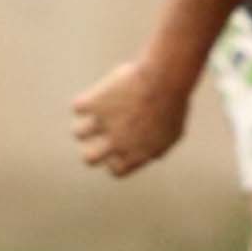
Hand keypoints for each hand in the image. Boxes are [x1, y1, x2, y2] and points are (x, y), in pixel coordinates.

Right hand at [71, 61, 190, 175]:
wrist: (164, 80)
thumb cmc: (173, 104)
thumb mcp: (173, 132)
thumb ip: (158, 148)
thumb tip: (151, 156)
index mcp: (136, 155)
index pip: (116, 170)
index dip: (116, 159)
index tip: (121, 146)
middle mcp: (116, 144)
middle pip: (89, 158)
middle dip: (92, 149)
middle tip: (101, 136)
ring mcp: (103, 124)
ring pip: (78, 132)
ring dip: (87, 122)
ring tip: (101, 111)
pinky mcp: (94, 103)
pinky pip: (78, 107)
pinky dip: (86, 101)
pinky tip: (100, 93)